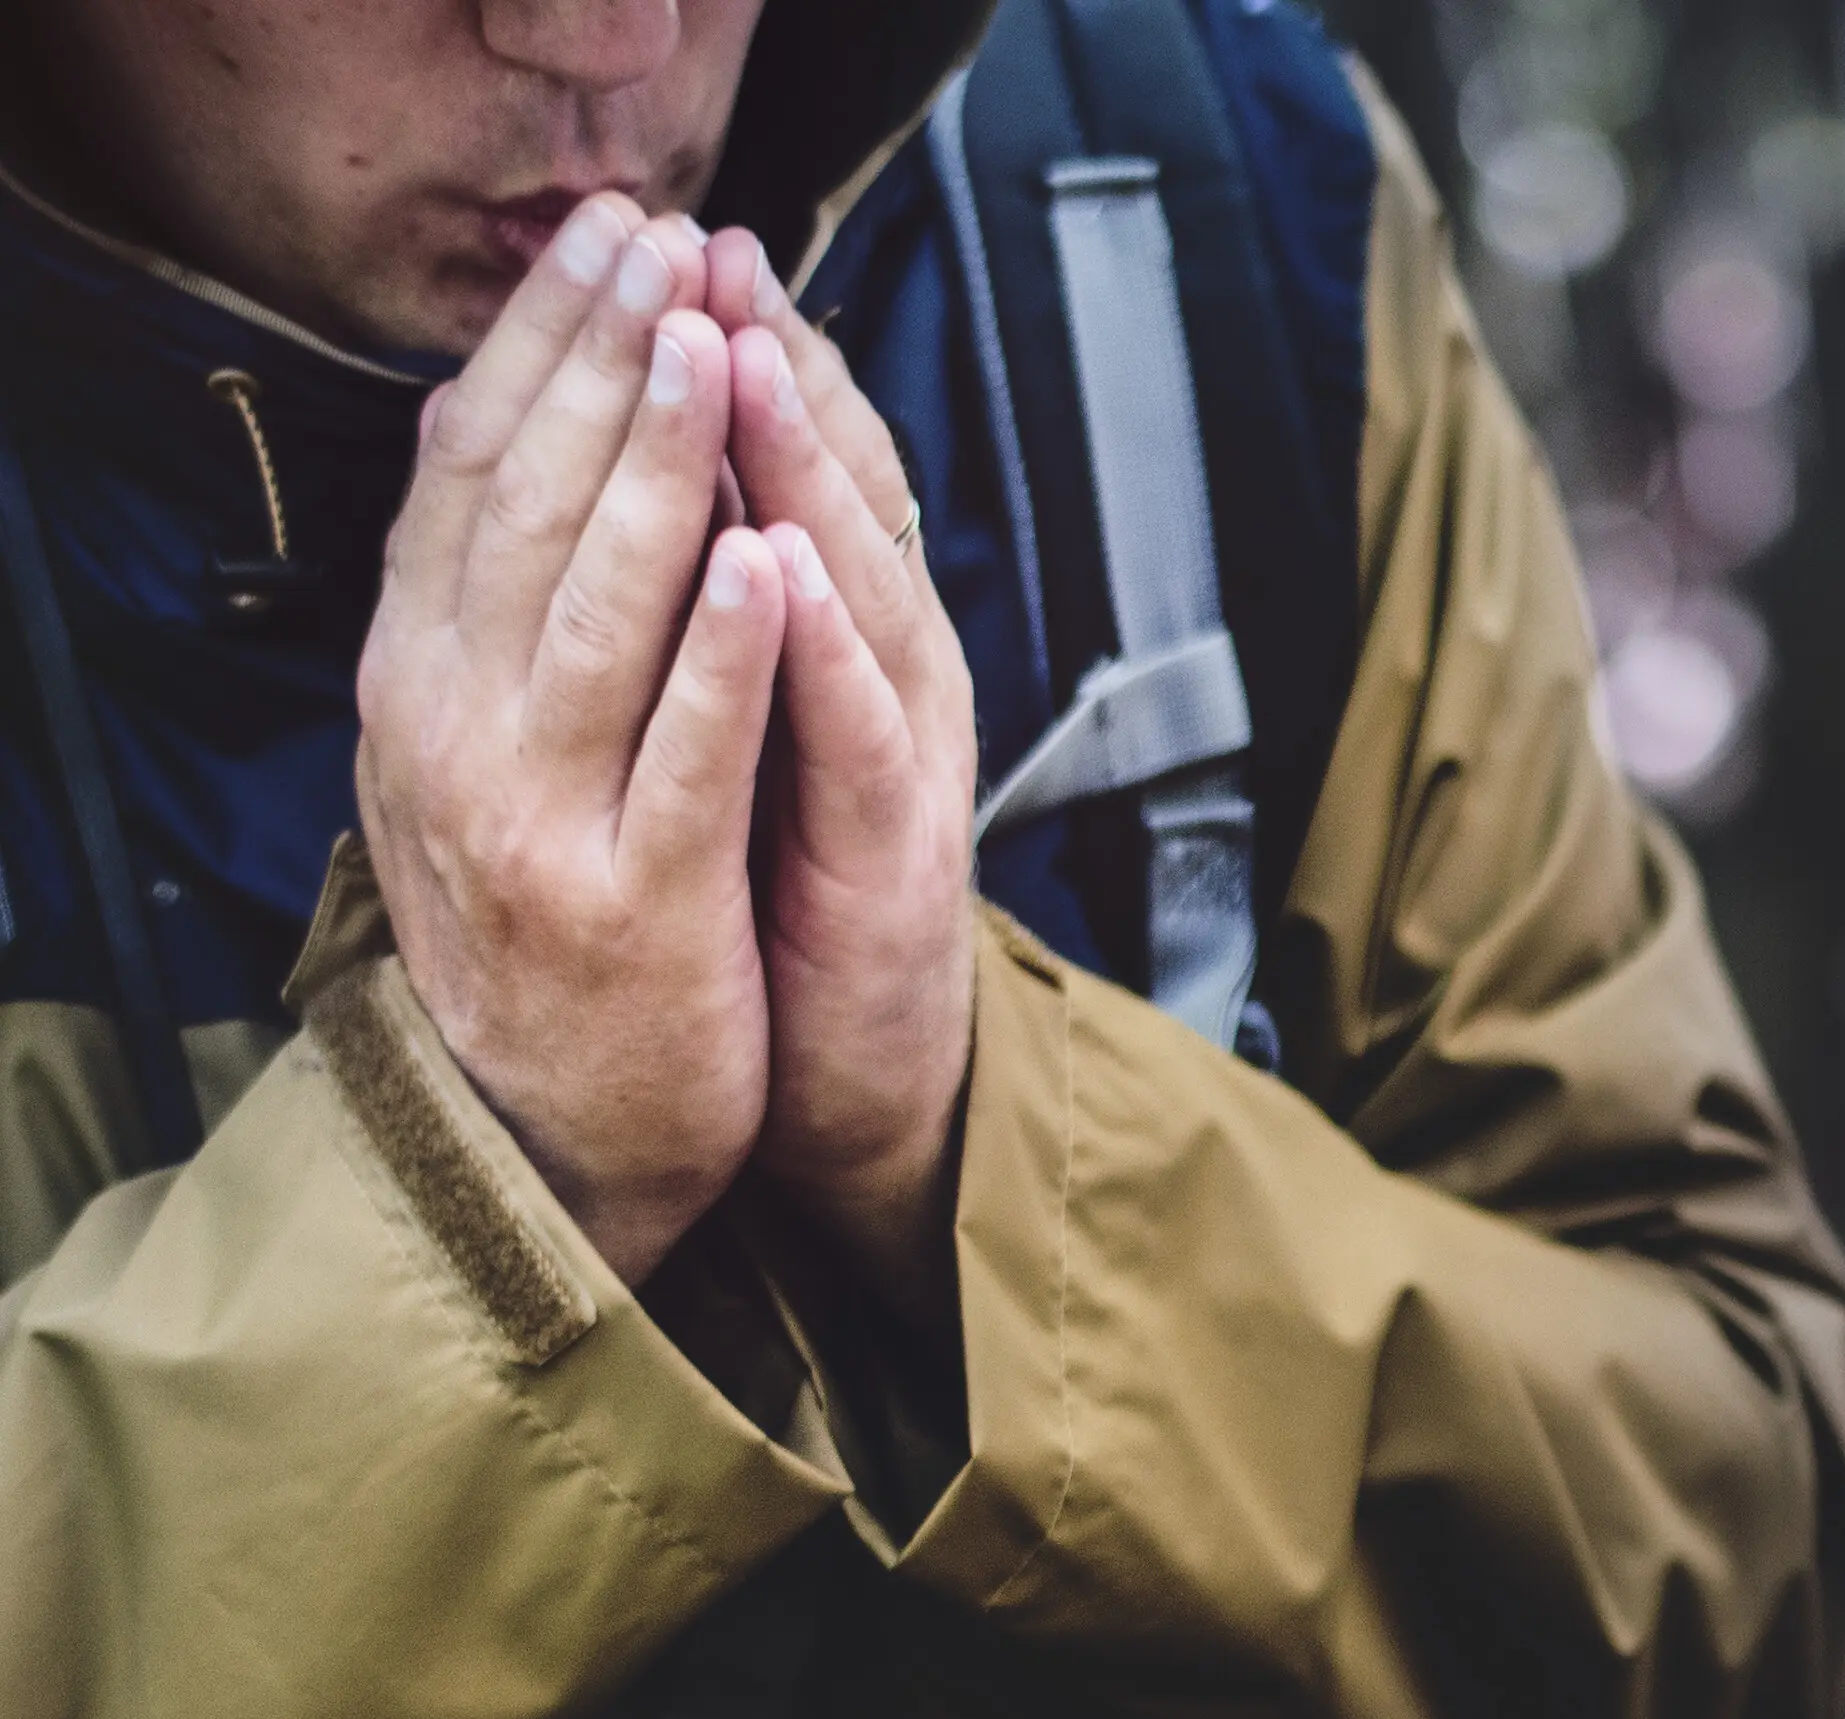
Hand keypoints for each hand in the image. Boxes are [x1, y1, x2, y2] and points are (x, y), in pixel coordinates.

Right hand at [357, 198, 781, 1284]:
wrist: (539, 1141)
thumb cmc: (543, 930)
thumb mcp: (473, 754)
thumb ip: (481, 615)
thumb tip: (492, 438)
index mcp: (418, 683)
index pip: (467, 473)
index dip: (535, 346)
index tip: (603, 242)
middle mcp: (454, 732)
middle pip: (527, 512)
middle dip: (600, 368)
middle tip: (659, 249)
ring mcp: (540, 817)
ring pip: (602, 612)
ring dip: (661, 473)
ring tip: (709, 352)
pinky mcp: (637, 900)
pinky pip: (687, 754)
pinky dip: (727, 653)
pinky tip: (768, 559)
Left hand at [702, 232, 979, 1308]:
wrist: (860, 1085)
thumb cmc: (794, 908)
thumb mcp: (758, 731)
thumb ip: (737, 615)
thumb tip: (678, 485)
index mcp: (842, 646)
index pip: (800, 470)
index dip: (752, 355)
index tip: (683, 246)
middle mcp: (889, 682)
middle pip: (845, 496)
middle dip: (781, 368)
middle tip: (718, 256)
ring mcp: (904, 764)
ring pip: (864, 591)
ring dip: (810, 475)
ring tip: (747, 364)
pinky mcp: (897, 855)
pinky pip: (859, 737)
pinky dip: (825, 654)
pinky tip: (785, 577)